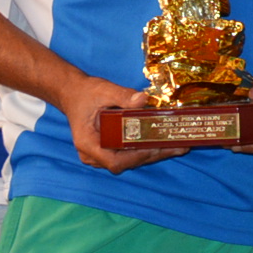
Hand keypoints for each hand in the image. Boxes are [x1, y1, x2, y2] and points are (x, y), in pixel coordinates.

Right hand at [60, 75, 185, 174]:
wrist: (74, 94)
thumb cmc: (86, 93)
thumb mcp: (104, 90)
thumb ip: (123, 95)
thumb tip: (143, 99)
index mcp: (88, 143)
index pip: (114, 161)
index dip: (136, 157)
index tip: (155, 147)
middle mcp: (93, 154)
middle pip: (126, 163)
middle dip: (153, 155)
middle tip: (178, 148)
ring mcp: (100, 155)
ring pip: (129, 161)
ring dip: (153, 154)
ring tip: (178, 147)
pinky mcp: (108, 150)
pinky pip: (128, 154)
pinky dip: (146, 149)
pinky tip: (165, 143)